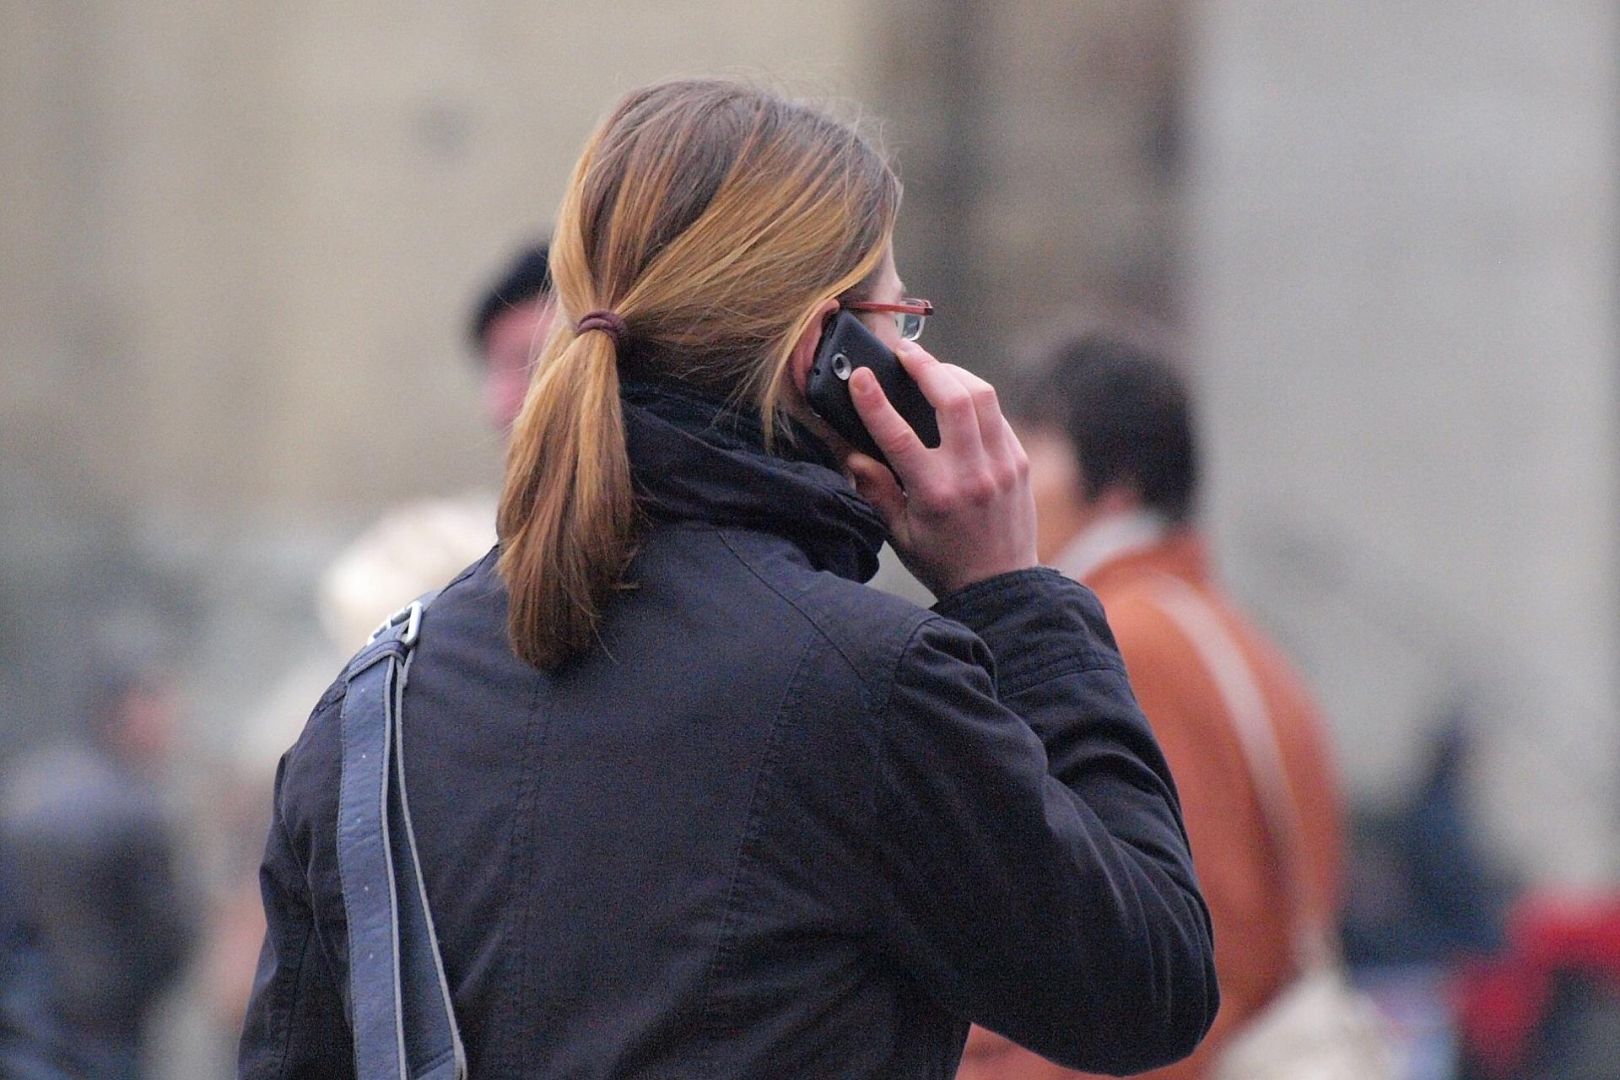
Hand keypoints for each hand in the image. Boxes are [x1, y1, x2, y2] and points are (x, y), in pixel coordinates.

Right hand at [844, 341, 1037, 596]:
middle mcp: (972, 475)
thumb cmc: (942, 560)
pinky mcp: (1019, 461)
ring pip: (982, 396)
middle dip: (926, 366)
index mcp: (935, 495)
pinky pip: (997, 415)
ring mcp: (1001, 465)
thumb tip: (853, 452)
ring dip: (954, 374)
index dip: (875, 401)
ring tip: (932, 368)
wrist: (1001, 586)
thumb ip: (875, 490)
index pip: (899, 436)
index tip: (860, 376)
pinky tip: (957, 396)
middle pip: (953, 399)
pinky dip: (975, 398)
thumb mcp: (899, 533)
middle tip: (905, 354)